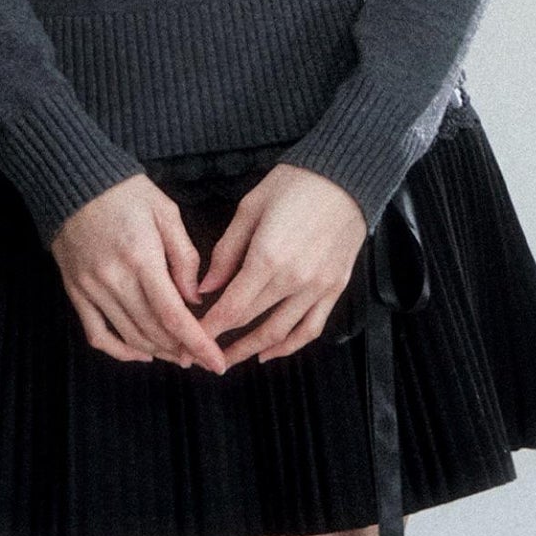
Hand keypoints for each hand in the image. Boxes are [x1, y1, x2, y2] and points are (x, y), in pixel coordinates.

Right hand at [50, 175, 229, 371]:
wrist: (72, 181)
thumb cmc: (126, 193)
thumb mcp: (166, 213)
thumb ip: (184, 257)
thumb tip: (194, 299)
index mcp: (141, 258)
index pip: (173, 315)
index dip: (197, 343)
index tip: (216, 362)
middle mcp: (114, 279)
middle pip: (154, 331)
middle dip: (182, 350)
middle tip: (202, 357)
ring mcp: (91, 288)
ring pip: (130, 336)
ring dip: (158, 352)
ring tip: (179, 356)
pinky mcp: (76, 291)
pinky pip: (97, 333)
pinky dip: (120, 351)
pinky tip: (141, 354)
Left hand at [195, 163, 366, 365]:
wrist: (346, 176)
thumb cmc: (295, 184)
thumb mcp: (249, 210)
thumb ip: (226, 253)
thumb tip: (206, 288)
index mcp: (268, 258)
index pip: (230, 308)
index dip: (207, 330)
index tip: (189, 339)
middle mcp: (294, 279)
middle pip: (250, 322)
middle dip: (221, 342)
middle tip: (200, 351)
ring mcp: (318, 287)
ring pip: (280, 333)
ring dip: (252, 351)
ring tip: (229, 359)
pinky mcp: (335, 288)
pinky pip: (311, 328)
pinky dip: (290, 346)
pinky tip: (270, 352)